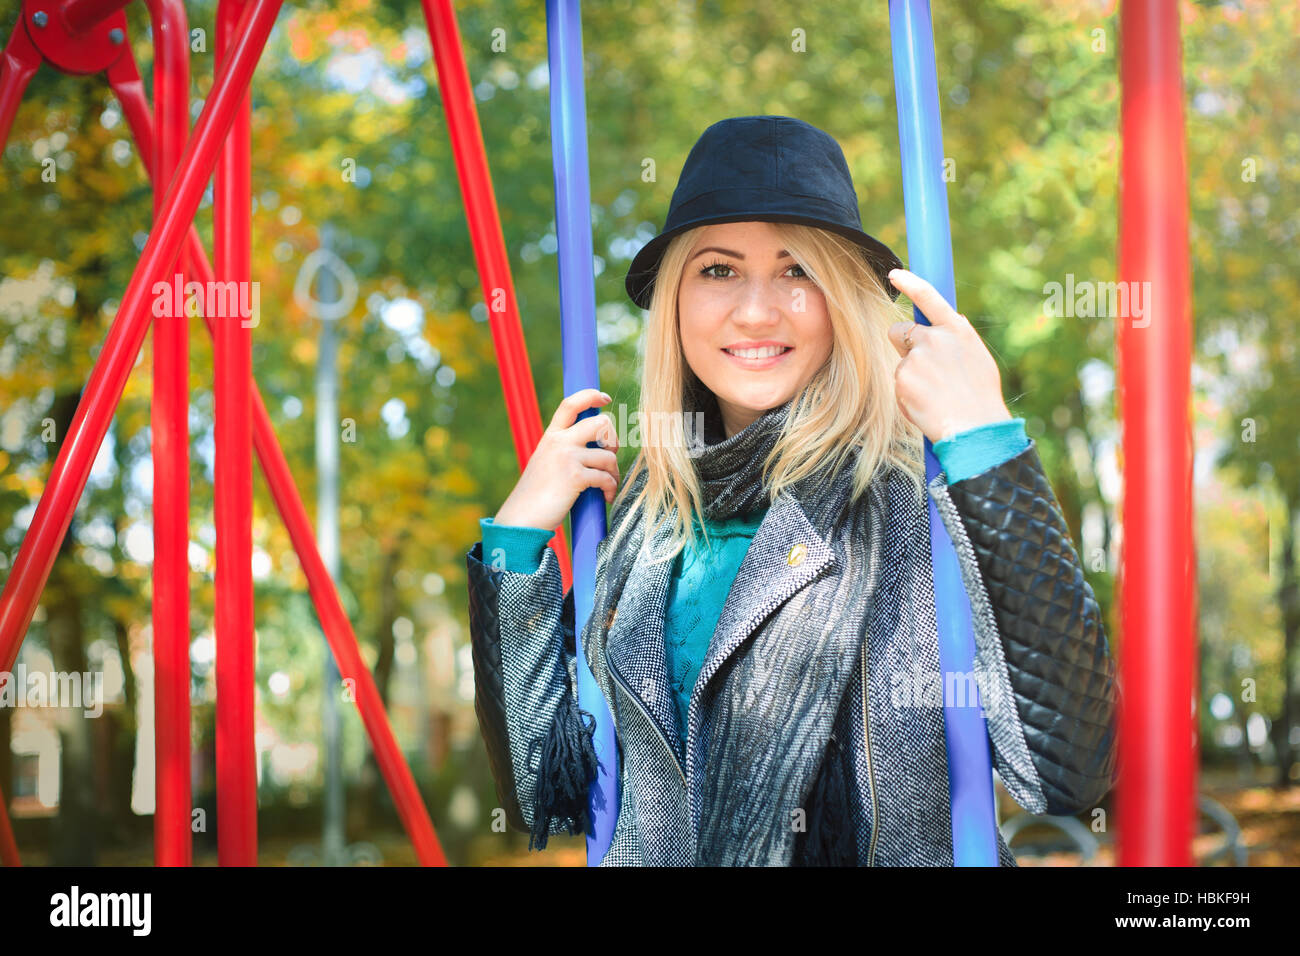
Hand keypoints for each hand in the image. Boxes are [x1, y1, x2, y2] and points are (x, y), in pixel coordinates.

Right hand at [493, 388, 620, 531]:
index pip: (571, 404)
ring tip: (608, 485)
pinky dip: (611, 489)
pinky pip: (606, 477)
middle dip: (614, 440)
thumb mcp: (546, 462)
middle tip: (609, 456)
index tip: (604, 398)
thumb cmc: (536, 495)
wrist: (521, 518)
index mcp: (551, 436)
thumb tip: (597, 446)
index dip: (591, 396)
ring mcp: (567, 458)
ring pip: (609, 455)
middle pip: (601, 423)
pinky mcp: (575, 477)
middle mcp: (559, 442)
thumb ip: (565, 449)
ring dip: (614, 473)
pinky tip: (605, 497)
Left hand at [886, 268, 1012, 442]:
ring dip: (911, 377)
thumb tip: (951, 320)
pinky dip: (908, 395)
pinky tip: (927, 405)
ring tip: (935, 396)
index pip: (929, 297)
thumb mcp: (977, 358)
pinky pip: (899, 384)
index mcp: (957, 330)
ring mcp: (916, 357)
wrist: (974, 428)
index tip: (894, 273)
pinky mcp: (903, 378)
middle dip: (903, 346)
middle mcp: (934, 338)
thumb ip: (958, 340)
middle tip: (921, 369)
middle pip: (900, 332)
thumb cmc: (980, 397)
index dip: (909, 282)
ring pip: (902, 364)